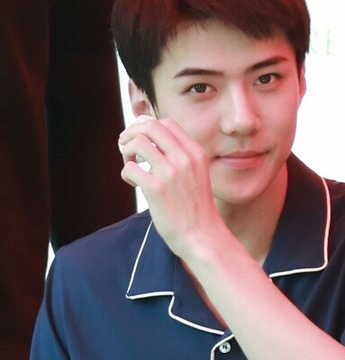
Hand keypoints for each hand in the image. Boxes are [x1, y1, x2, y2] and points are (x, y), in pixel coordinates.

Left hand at [118, 117, 223, 257]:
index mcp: (196, 153)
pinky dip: (126, 173)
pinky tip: (133, 184)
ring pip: (137, 143)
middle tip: (125, 145)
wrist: (204, 236)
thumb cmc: (196, 209)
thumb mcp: (198, 174)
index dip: (148, 126)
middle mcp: (184, 159)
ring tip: (130, 167)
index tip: (140, 138)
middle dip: (131, 132)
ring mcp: (170, 173)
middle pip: (150, 126)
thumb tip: (152, 138)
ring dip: (126, 152)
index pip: (168, 123)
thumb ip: (181, 157)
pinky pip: (130, 168)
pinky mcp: (156, 189)